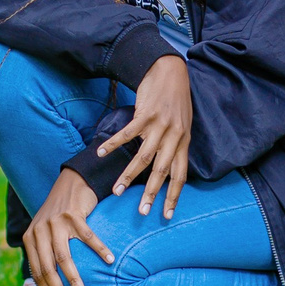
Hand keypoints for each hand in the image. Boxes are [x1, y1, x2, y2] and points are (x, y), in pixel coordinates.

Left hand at [25, 168, 110, 285]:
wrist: (70, 182)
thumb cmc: (59, 214)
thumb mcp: (44, 232)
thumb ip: (43, 253)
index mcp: (30, 238)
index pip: (36, 271)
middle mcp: (40, 230)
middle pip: (48, 268)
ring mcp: (56, 222)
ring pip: (64, 257)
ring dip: (74, 279)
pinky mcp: (73, 214)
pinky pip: (88, 237)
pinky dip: (99, 250)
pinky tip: (109, 260)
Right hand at [99, 53, 192, 218]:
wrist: (170, 71)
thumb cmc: (175, 100)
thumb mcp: (182, 125)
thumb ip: (175, 146)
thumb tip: (167, 169)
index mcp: (184, 141)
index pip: (180, 174)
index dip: (174, 195)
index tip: (167, 214)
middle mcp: (174, 136)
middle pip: (162, 171)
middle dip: (151, 193)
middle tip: (142, 211)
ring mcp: (159, 125)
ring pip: (143, 157)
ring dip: (128, 176)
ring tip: (117, 191)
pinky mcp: (145, 114)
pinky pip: (127, 134)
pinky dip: (112, 144)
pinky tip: (100, 153)